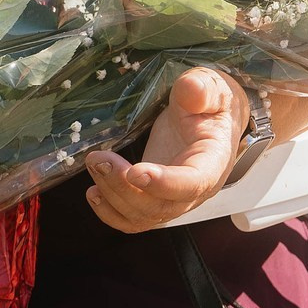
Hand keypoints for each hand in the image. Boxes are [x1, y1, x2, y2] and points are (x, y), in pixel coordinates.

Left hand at [85, 68, 243, 231]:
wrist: (209, 120)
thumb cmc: (210, 105)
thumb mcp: (212, 88)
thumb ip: (201, 88)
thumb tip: (190, 89)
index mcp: (213, 163)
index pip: (193, 183)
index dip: (164, 183)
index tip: (135, 172)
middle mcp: (195, 191)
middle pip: (159, 206)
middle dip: (124, 187)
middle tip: (99, 159)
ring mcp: (173, 200)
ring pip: (142, 215)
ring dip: (112, 195)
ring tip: (95, 163)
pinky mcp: (154, 201)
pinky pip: (133, 220)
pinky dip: (110, 212)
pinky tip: (94, 192)